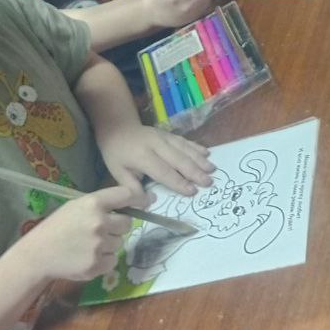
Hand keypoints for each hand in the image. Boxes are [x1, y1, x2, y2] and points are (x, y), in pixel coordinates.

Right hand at [29, 185, 148, 281]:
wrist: (39, 254)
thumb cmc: (57, 226)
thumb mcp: (76, 206)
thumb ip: (101, 204)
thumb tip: (131, 202)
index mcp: (93, 203)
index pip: (126, 195)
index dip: (139, 198)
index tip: (148, 201)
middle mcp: (99, 222)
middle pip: (127, 224)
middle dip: (118, 227)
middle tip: (101, 230)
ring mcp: (99, 245)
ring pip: (120, 243)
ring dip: (110, 244)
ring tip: (89, 244)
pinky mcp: (96, 265)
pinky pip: (113, 260)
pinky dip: (104, 260)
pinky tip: (88, 256)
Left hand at [97, 122, 214, 195]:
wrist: (117, 126)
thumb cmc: (116, 153)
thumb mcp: (117, 173)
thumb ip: (132, 188)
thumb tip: (148, 202)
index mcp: (142, 156)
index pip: (163, 171)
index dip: (178, 182)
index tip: (192, 191)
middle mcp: (156, 145)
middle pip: (178, 159)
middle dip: (195, 171)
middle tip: (209, 182)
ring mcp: (163, 137)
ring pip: (184, 149)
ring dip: (199, 159)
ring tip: (212, 169)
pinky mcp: (168, 133)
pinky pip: (184, 141)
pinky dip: (196, 147)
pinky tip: (206, 153)